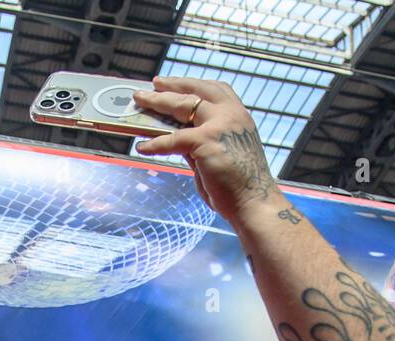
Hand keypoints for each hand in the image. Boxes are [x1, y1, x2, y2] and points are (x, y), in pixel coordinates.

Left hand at [132, 77, 278, 224]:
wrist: (253, 203)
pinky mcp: (206, 140)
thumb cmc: (239, 186)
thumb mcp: (220, 154)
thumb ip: (200, 142)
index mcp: (239, 116)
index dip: (192, 84)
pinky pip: (173, 138)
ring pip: (182, 105)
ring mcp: (219, 124)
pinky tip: (142, 147)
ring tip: (141, 100)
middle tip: (153, 85)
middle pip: (195, 91)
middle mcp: (231, 114)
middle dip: (171, 86)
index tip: (175, 82)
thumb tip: (177, 137)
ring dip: (158, 102)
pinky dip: (155, 143)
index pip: (215, 89)